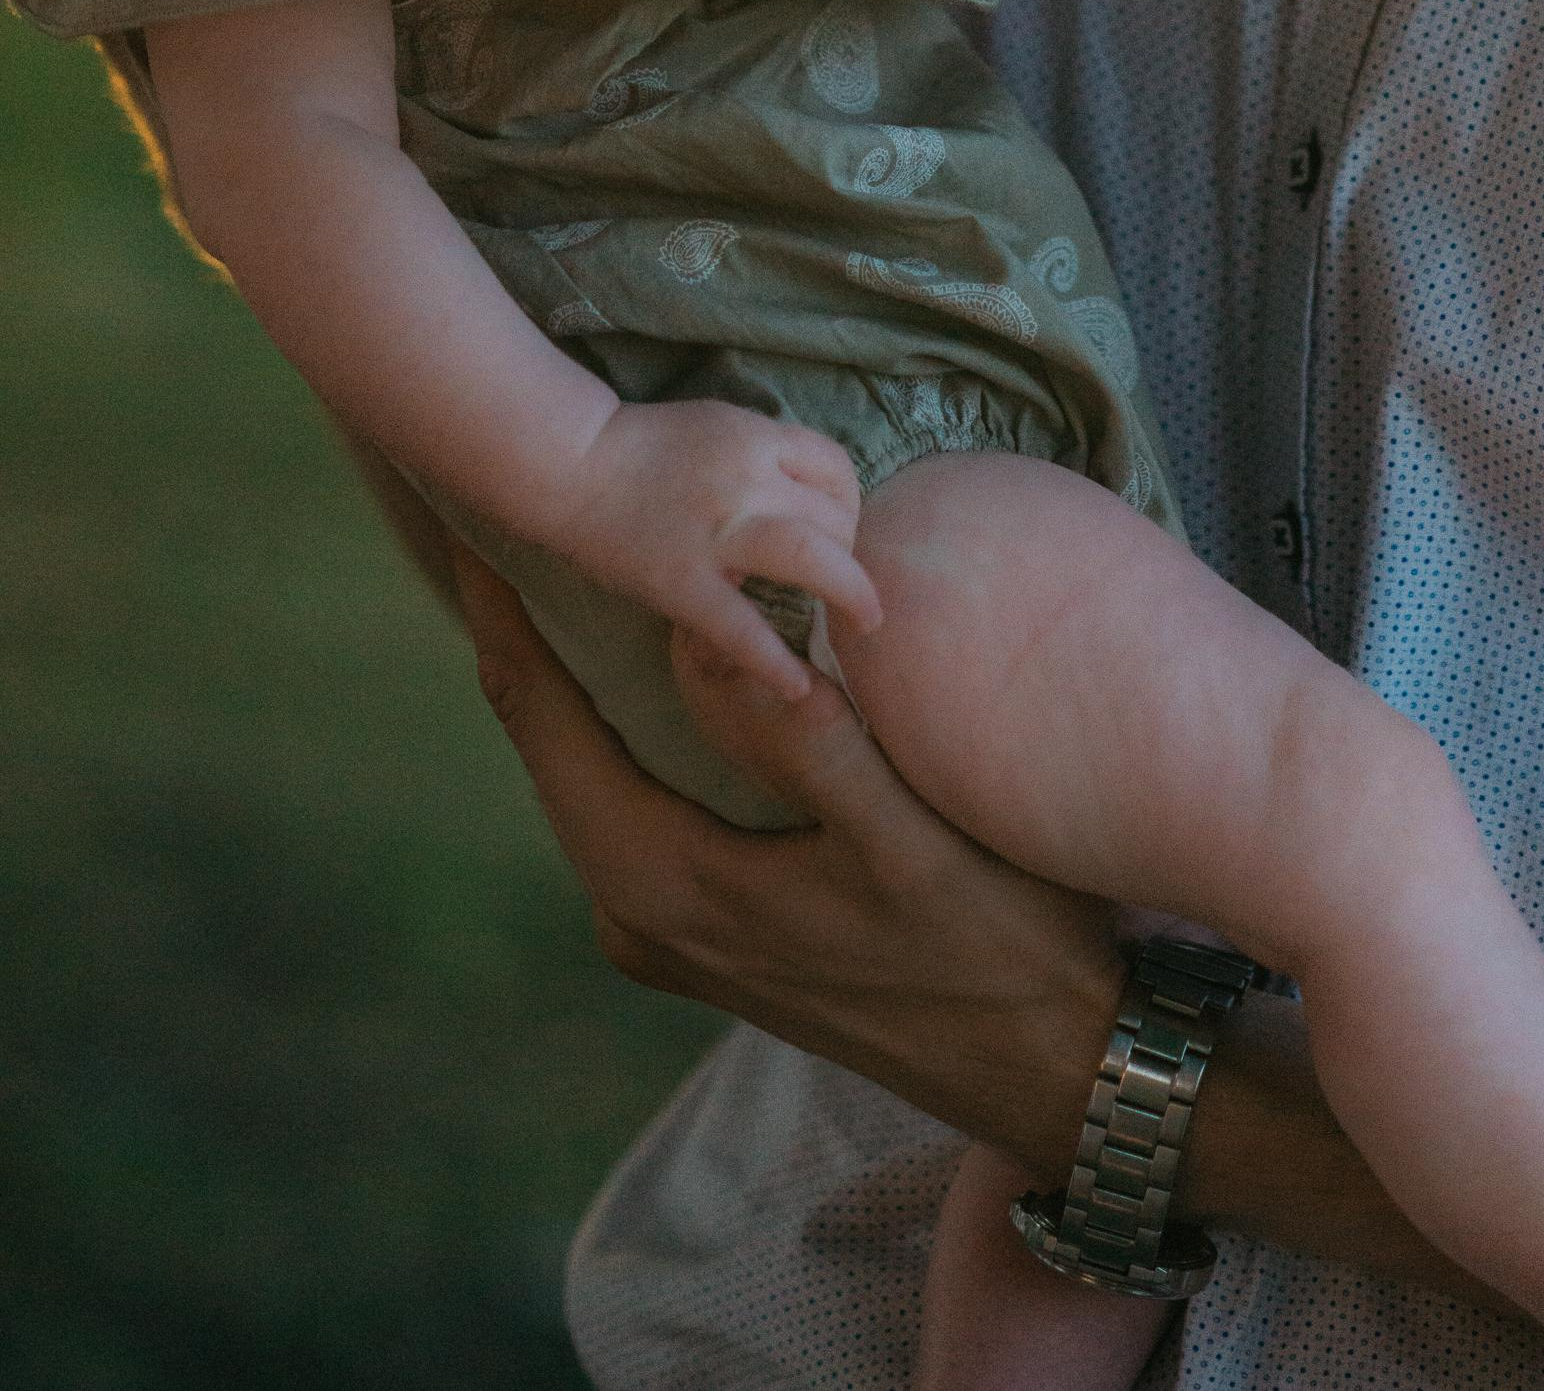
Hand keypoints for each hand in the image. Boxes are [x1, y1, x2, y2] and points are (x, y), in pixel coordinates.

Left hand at [456, 551, 1122, 1179]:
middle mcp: (639, 910)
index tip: (476, 504)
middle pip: (551, 737)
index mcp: (660, 883)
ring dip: (587, 664)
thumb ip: (805, 745)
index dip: (502, 607)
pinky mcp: (716, 921)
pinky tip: (671, 650)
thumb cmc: (991, 950)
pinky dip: (639, 714)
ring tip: (584, 547)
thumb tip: (710, 635)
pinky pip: (640, 793)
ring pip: (595, 763)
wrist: (1046, 1066)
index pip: (541, 719)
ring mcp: (674, 923)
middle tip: (527, 499)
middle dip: (536, 621)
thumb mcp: (908, 841)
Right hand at [540, 397, 884, 694]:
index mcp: (756, 437)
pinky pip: (741, 630)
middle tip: (846, 579)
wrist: (571, 463)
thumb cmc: (646, 444)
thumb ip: (766, 458)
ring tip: (866, 624)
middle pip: (834, 515)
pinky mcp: (683, 584)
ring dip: (850, 593)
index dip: (849, 500)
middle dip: (851, 549)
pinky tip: (798, 687)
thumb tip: (810, 500)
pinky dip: (774, 662)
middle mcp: (748, 481)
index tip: (840, 525)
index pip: (836, 466)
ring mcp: (717, 534)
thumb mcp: (720, 426)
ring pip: (810, 559)